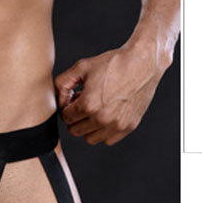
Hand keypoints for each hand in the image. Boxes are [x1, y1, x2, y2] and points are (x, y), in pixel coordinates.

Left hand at [53, 44, 168, 145]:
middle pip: (75, 130)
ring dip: (88, 127)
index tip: (74, 98)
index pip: (66, 117)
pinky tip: (106, 114)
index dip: (66, 107)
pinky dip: (104, 131)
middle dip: (75, 118)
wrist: (141, 62)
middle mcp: (102, 118)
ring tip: (94, 109)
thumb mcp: (81, 67)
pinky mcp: (129, 126)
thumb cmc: (113, 63)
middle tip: (82, 103)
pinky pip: (108, 140)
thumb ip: (62, 84)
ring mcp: (117, 124)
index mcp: (89, 104)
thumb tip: (60, 101)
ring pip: (90, 139)